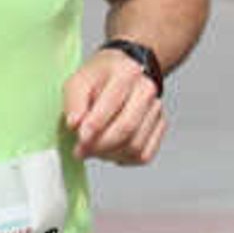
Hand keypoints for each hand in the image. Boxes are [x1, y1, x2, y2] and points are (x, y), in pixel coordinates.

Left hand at [64, 47, 169, 164]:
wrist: (121, 74)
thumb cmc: (98, 79)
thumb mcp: (78, 82)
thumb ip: (73, 103)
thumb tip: (74, 125)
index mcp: (127, 73)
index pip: (112, 105)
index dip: (94, 126)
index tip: (80, 138)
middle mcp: (146, 90)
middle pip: (127, 129)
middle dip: (100, 146)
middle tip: (81, 151)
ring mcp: (156, 109)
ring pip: (136, 146)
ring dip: (110, 154)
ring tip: (93, 149)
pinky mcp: (159, 126)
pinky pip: (144, 155)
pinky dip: (125, 159)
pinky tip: (111, 151)